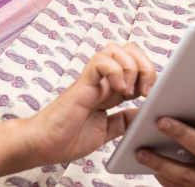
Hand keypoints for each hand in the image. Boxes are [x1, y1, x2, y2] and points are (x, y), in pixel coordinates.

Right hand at [25, 43, 155, 164]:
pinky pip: (100, 61)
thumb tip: (145, 114)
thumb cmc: (67, 138)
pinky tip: (119, 90)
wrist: (42, 145)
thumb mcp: (107, 131)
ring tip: (130, 91)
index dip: (149, 75)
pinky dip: (115, 70)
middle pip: (129, 50)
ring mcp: (92, 80)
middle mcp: (102, 81)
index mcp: (110, 90)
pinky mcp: (81, 83)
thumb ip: (124, 121)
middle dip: (145, 66)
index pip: (136, 65)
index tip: (153, 96)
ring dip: (131, 66)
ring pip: (115, 49)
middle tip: (145, 91)